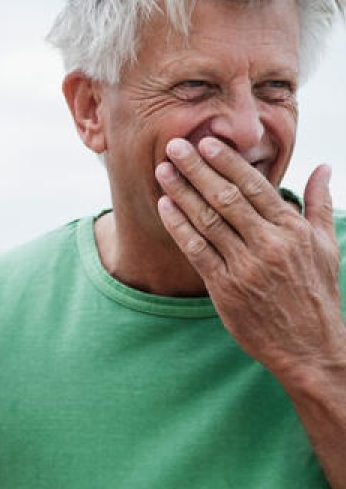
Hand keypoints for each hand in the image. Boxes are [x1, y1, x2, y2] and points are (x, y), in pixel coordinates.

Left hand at [154, 136, 345, 376]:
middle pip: (226, 197)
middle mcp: (269, 245)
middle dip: (197, 169)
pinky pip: (196, 250)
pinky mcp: (225, 288)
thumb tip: (322, 167)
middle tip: (174, 145)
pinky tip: (164, 207)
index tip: (206, 142)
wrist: (309, 347)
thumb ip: (318, 204)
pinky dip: (179, 227)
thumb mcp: (325, 246)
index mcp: (293, 231)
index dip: (227, 162)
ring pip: (208, 220)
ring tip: (163, 170)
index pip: (255, 186)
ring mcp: (246, 267)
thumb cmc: (317, 294)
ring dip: (181, 192)